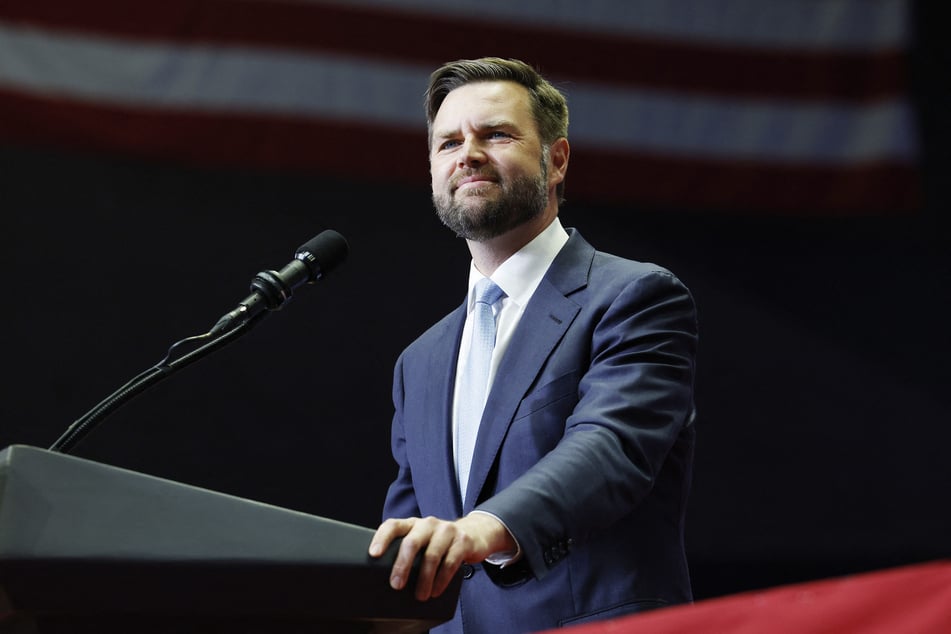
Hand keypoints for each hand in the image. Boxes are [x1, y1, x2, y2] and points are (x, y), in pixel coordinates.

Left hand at [368, 513, 514, 600]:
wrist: (474, 533)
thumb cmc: (439, 541)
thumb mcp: (422, 540)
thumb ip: (407, 550)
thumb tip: (388, 576)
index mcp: (413, 524)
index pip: (393, 525)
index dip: (382, 538)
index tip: (374, 554)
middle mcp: (428, 524)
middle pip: (412, 542)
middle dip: (403, 565)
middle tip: (397, 584)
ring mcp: (446, 531)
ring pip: (431, 555)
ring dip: (424, 579)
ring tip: (420, 595)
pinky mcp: (462, 541)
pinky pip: (450, 562)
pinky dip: (441, 580)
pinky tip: (436, 590)